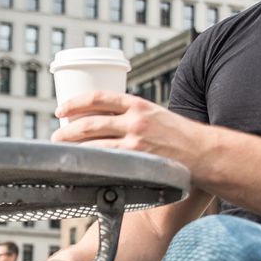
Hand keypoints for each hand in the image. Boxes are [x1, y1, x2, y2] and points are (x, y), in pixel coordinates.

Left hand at [51, 91, 207, 165]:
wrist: (205, 153)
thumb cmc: (183, 137)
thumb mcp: (158, 116)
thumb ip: (136, 116)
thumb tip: (111, 122)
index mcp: (139, 104)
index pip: (99, 97)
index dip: (75, 102)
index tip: (61, 108)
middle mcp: (135, 119)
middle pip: (90, 120)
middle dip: (68, 128)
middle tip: (56, 134)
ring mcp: (136, 140)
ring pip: (94, 141)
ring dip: (73, 146)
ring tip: (62, 150)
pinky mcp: (138, 159)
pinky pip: (106, 159)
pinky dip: (90, 160)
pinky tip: (80, 164)